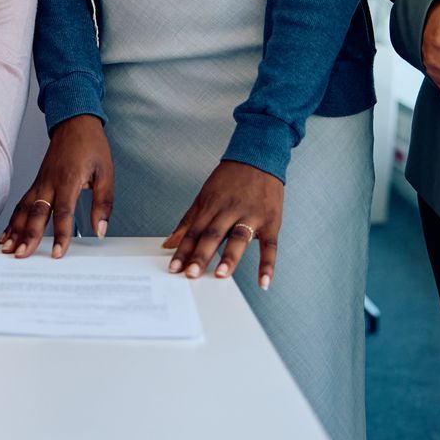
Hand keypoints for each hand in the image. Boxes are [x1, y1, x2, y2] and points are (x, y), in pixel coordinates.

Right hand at [0, 115, 112, 258]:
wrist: (75, 122)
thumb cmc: (92, 146)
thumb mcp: (107, 173)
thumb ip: (103, 203)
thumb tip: (100, 229)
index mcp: (69, 179)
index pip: (63, 212)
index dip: (60, 234)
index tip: (58, 253)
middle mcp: (50, 182)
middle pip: (37, 213)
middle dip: (29, 236)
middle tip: (22, 255)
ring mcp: (40, 181)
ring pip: (24, 209)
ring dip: (15, 230)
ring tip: (8, 249)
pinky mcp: (36, 182)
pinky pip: (22, 203)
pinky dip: (13, 220)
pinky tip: (8, 233)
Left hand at [163, 161, 283, 288]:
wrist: (259, 157)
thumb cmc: (230, 179)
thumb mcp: (205, 195)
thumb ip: (188, 221)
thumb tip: (169, 243)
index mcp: (211, 205)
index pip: (194, 231)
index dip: (183, 250)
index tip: (174, 268)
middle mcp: (230, 210)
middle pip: (213, 234)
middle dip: (201, 255)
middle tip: (191, 273)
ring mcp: (251, 215)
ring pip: (239, 238)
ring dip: (230, 257)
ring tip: (221, 274)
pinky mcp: (271, 221)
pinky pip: (270, 245)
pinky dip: (268, 265)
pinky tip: (264, 282)